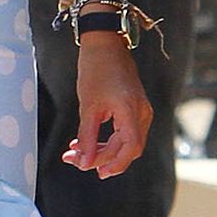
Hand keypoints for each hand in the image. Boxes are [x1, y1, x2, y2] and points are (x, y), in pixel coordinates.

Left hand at [63, 34, 152, 179]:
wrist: (104, 44)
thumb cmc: (96, 70)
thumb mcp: (88, 107)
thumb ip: (86, 137)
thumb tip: (83, 162)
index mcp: (131, 110)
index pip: (131, 147)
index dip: (116, 163)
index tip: (96, 172)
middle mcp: (142, 112)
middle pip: (127, 147)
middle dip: (101, 157)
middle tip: (74, 161)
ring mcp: (140, 110)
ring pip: (125, 141)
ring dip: (102, 150)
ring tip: (76, 153)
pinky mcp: (134, 107)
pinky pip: (124, 131)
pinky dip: (107, 139)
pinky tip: (87, 142)